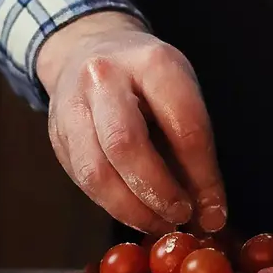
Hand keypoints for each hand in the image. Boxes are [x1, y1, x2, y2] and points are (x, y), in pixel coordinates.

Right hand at [37, 11, 227, 233]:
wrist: (86, 49)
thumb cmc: (145, 78)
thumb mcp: (179, 91)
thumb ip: (194, 147)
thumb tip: (210, 213)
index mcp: (151, 62)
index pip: (182, 125)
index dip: (202, 175)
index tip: (215, 210)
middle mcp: (105, 78)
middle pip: (126, 145)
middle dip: (158, 192)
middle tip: (181, 216)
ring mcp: (72, 106)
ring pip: (96, 171)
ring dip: (132, 209)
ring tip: (159, 224)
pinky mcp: (57, 135)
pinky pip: (83, 181)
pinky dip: (113, 205)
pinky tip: (136, 213)